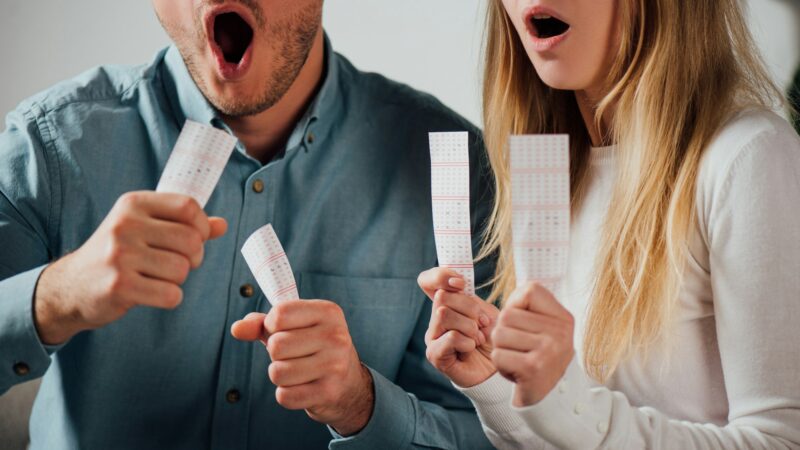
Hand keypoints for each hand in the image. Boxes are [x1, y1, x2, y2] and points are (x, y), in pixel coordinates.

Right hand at [34, 191, 226, 344]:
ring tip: (158, 277)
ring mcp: (120, 255)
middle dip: (194, 258)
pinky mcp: (120, 286)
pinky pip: (171, 294)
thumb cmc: (117, 254)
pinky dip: (170, 298)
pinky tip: (151, 293)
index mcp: (133, 204)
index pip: (188, 207)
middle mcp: (125, 225)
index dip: (202, 227)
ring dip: (178, 279)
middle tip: (178, 264)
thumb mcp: (144, 228)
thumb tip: (223, 225)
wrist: (70, 287)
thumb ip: (183, 224)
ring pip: (182, 269)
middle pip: (191, 240)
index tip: (196, 239)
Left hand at [230, 300, 373, 435]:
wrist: (350, 385)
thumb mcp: (293, 328)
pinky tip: (303, 388)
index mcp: (328, 311)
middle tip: (294, 356)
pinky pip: (285, 396)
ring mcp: (334, 365)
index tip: (283, 331)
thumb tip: (236, 329)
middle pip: (276, 346)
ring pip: (277, 373)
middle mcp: (335, 335)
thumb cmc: (314, 349)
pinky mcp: (329, 392)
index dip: (271, 326)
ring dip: (280, 376)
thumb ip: (262, 324)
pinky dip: (287, 395)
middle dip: (276, 354)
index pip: (279, 314)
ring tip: (298, 372)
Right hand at [417, 267, 498, 386]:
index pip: (427, 280)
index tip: (460, 283)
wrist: (501, 365)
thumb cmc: (494, 337)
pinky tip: (472, 349)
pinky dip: (467, 342)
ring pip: (444, 314)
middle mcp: (435, 318)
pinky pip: (451, 337)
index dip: (440, 276)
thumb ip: (468, 297)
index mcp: (446, 304)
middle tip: (482, 324)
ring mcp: (433, 337)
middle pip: (441, 296)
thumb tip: (455, 285)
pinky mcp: (435, 355)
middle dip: (469, 308)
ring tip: (478, 338)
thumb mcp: (486, 311)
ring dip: (470, 326)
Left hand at [491, 282, 574, 406]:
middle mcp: (560, 332)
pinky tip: (516, 372)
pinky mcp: (533, 368)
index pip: (530, 289)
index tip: (523, 322)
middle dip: (504, 332)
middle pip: (507, 314)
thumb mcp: (544, 328)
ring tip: (518, 359)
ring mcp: (548, 350)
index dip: (516, 304)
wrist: (550, 399)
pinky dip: (501, 365)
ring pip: (499, 334)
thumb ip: (531, 307)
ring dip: (501, 350)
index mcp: (563, 318)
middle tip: (520, 348)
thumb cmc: (539, 357)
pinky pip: (498, 355)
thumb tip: (517, 287)